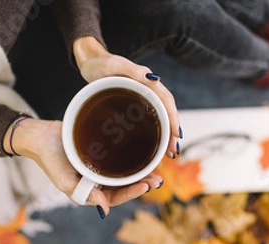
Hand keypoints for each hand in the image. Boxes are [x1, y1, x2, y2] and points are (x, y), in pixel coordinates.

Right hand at [3, 118, 162, 217]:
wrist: (40, 134)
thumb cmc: (50, 158)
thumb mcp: (64, 179)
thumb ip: (83, 194)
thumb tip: (104, 209)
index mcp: (91, 191)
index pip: (116, 197)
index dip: (132, 193)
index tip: (146, 186)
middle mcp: (99, 181)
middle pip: (125, 186)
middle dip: (142, 184)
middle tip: (158, 179)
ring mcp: (102, 166)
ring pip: (126, 172)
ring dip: (141, 172)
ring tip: (157, 168)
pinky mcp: (104, 151)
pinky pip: (121, 156)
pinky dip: (134, 157)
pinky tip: (146, 152)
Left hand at [73, 36, 180, 157]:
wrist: (90, 63)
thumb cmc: (101, 63)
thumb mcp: (115, 65)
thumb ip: (134, 71)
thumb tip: (155, 79)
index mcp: (148, 82)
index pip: (167, 101)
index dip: (174, 118)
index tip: (178, 134)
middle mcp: (149, 91)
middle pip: (166, 113)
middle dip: (172, 133)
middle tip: (173, 152)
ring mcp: (142, 99)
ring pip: (158, 118)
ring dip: (165, 136)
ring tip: (167, 154)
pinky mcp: (133, 106)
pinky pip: (147, 120)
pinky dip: (152, 133)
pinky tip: (151, 145)